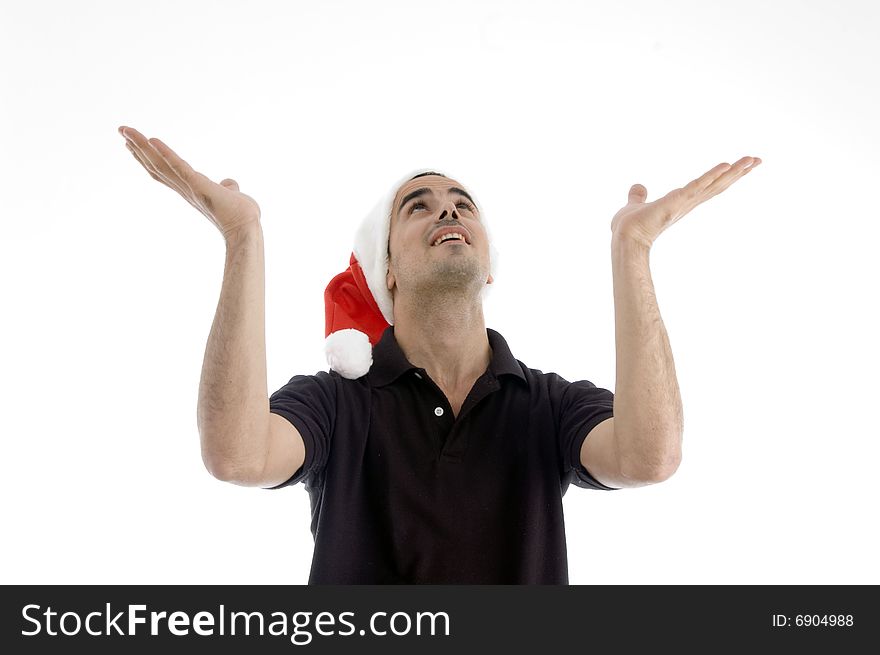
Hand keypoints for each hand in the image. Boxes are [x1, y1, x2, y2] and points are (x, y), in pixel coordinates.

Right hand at [118, 125, 261, 239]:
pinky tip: (153, 140)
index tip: (135, 144)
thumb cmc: (241, 217)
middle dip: (138, 147)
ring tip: (126, 131)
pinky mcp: (197, 185)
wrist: (247, 229)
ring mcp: (189, 187)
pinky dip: (166, 153)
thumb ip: (228, 187)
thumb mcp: (232, 196)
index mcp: (190, 189)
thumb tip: (229, 183)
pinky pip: (179, 166)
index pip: (164, 171)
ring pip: (160, 164)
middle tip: (122, 130)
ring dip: (142, 146)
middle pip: (155, 165)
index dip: (149, 157)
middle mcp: (184, 188)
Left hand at [610, 155, 761, 248]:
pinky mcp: (678, 201)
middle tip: (758, 159)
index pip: (708, 186)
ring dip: (734, 171)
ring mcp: (685, 202)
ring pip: (715, 184)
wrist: (624, 238)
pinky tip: (727, 165)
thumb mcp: (636, 205)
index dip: (724, 176)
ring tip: (753, 159)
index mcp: (681, 202)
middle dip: (738, 172)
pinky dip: (712, 175)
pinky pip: (698, 186)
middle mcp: (688, 203)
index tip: (741, 166)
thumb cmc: (629, 227)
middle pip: (719, 185)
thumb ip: (638, 196)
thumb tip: (638, 187)